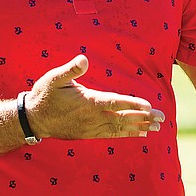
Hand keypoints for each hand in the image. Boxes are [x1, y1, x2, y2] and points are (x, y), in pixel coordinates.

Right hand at [24, 55, 164, 139]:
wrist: (32, 120)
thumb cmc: (44, 95)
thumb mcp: (54, 78)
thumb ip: (70, 69)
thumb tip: (83, 59)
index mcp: (87, 102)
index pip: (115, 103)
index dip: (133, 104)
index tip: (149, 106)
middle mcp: (92, 117)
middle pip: (122, 118)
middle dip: (143, 118)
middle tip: (162, 119)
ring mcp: (91, 128)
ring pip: (120, 129)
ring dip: (139, 128)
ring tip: (156, 128)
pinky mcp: (88, 134)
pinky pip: (112, 135)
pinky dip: (126, 135)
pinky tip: (139, 135)